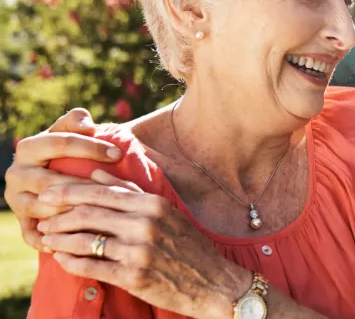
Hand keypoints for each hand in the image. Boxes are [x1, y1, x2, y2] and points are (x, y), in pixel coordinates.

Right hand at [3, 109, 122, 249]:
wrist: (50, 171)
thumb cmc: (68, 148)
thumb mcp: (68, 130)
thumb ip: (75, 120)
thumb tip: (86, 124)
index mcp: (28, 148)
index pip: (61, 144)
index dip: (91, 147)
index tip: (118, 153)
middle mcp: (16, 174)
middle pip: (52, 181)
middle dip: (85, 184)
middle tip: (113, 188)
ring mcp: (16, 200)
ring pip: (44, 209)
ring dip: (72, 212)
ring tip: (101, 213)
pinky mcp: (21, 222)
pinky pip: (34, 235)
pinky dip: (54, 240)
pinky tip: (79, 239)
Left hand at [36, 174, 250, 318]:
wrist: (213, 281)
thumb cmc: (188, 244)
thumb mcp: (165, 211)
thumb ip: (131, 191)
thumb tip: (97, 173)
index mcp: (153, 204)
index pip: (102, 193)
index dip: (70, 193)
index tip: (49, 196)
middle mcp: (146, 224)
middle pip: (89, 213)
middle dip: (59, 216)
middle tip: (41, 219)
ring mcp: (139, 251)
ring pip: (87, 240)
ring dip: (61, 239)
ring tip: (47, 239)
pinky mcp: (134, 277)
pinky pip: (93, 267)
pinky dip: (72, 263)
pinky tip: (62, 260)